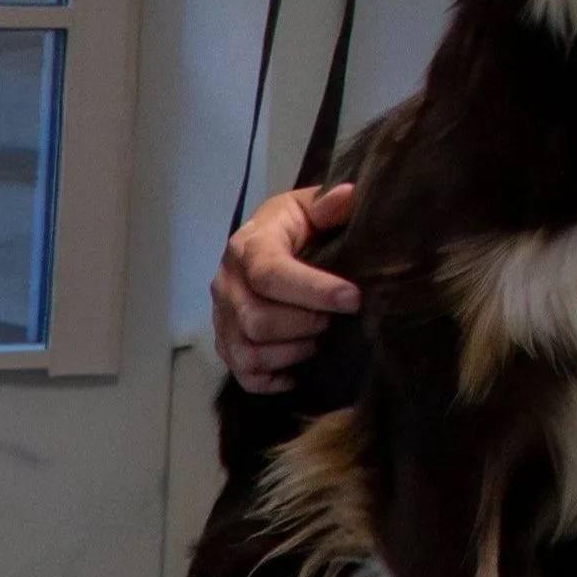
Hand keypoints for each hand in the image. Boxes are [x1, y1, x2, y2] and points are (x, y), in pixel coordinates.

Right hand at [211, 184, 361, 393]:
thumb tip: (348, 195)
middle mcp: (226, 283)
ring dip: (292, 352)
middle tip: (334, 318)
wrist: (268, 245)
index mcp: (247, 246)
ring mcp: (222, 317)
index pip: (271, 273)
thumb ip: (326, 205)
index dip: (314, 290)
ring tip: (318, 340)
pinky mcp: (225, 344)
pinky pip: (242, 375)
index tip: (353, 298)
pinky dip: (272, 380)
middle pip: (257, 320)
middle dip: (305, 324)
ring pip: (248, 352)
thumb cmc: (295, 229)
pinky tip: (299, 370)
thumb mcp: (308, 209)